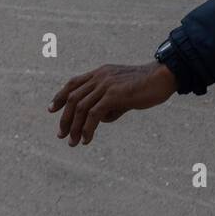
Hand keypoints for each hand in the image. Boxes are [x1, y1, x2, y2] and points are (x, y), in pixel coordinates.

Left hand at [49, 62, 175, 145]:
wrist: (163, 77)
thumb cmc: (147, 86)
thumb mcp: (124, 94)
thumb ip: (111, 104)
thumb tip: (101, 120)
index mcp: (101, 72)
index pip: (73, 83)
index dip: (60, 96)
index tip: (51, 110)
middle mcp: (100, 76)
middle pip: (73, 97)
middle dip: (65, 118)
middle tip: (61, 135)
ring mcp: (106, 84)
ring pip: (81, 107)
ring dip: (74, 127)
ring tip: (73, 143)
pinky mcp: (114, 94)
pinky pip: (94, 114)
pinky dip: (88, 128)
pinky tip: (87, 139)